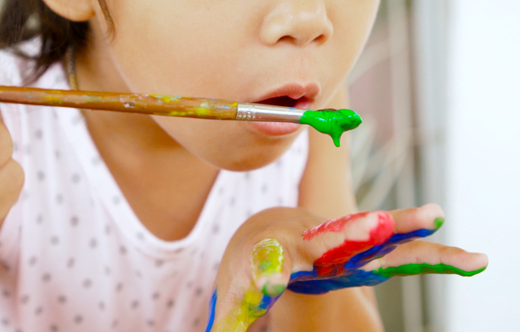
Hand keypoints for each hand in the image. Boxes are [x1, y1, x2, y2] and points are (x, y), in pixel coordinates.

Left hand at [206, 204, 487, 331]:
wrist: (267, 228)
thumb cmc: (251, 266)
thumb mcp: (236, 294)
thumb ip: (233, 317)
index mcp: (272, 256)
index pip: (268, 268)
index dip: (266, 277)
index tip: (266, 285)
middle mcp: (308, 242)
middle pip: (330, 238)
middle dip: (350, 234)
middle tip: (370, 231)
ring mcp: (339, 240)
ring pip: (377, 234)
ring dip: (406, 228)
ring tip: (437, 218)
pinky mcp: (363, 246)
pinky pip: (400, 248)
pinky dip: (430, 251)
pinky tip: (471, 259)